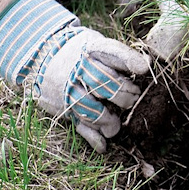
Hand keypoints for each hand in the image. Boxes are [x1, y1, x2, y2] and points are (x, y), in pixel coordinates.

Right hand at [0, 0, 149, 152]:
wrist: (41, 54)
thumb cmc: (82, 52)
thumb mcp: (97, 44)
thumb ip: (119, 56)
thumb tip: (147, 66)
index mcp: (91, 49)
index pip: (111, 52)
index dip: (129, 60)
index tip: (143, 69)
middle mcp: (78, 69)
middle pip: (103, 82)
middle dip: (123, 93)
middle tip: (133, 98)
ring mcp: (68, 89)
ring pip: (89, 106)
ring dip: (107, 119)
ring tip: (117, 125)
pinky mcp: (62, 106)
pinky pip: (78, 123)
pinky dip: (92, 137)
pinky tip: (103, 145)